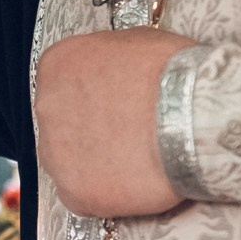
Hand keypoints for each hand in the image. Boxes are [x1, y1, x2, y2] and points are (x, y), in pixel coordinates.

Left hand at [33, 27, 197, 218]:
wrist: (195, 115)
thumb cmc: (176, 72)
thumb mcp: (138, 42)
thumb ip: (112, 58)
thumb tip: (118, 71)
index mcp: (57, 64)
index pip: (64, 84)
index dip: (95, 98)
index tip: (119, 106)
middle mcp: (45, 106)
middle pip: (63, 124)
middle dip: (92, 131)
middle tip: (129, 136)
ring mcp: (54, 152)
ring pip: (68, 162)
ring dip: (96, 164)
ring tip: (137, 163)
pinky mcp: (74, 192)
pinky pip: (81, 197)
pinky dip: (104, 195)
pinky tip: (134, 185)